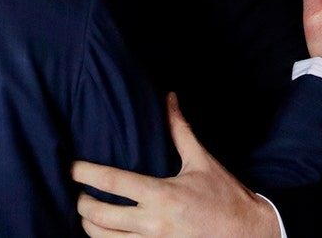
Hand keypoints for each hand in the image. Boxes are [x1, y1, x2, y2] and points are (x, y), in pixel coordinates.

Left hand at [72, 93, 279, 237]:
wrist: (250, 233)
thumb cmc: (225, 196)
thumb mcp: (202, 161)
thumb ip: (180, 130)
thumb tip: (169, 97)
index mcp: (162, 195)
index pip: (113, 183)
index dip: (85, 173)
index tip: (71, 167)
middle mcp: (155, 223)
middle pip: (100, 217)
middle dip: (82, 204)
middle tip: (77, 194)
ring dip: (90, 228)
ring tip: (87, 215)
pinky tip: (106, 233)